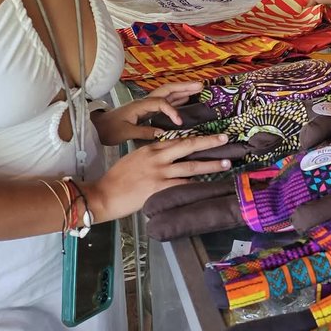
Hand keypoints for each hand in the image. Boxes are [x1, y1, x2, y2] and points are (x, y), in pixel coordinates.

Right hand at [85, 132, 232, 221]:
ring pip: (191, 167)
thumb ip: (153, 155)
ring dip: (211, 165)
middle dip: (209, 142)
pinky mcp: (159, 189)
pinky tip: (208, 185)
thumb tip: (170, 156)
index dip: (197, 138)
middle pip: (188, 146)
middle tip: (226, 139)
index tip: (212, 136)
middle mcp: (158, 158)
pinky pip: (183, 186)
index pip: (179, 140)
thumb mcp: (135, 158)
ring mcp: (159, 173)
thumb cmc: (117, 178)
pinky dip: (196, 185)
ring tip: (226, 163)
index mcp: (151, 148)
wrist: (104, 194)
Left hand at [91, 81, 202, 144]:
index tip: (180, 122)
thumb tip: (162, 134)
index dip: (172, 111)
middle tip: (200, 85)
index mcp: (140, 106)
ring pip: (167, 93)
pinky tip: (186, 98)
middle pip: (167, 90)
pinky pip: (165, 101)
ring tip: (198, 88)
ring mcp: (147, 104)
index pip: (160, 103)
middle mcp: (145, 102)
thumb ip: (143, 132)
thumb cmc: (109, 129)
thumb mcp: (125, 133)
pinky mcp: (147, 109)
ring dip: (183, 90)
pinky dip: (177, 98)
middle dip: (184, 87)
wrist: (98, 126)